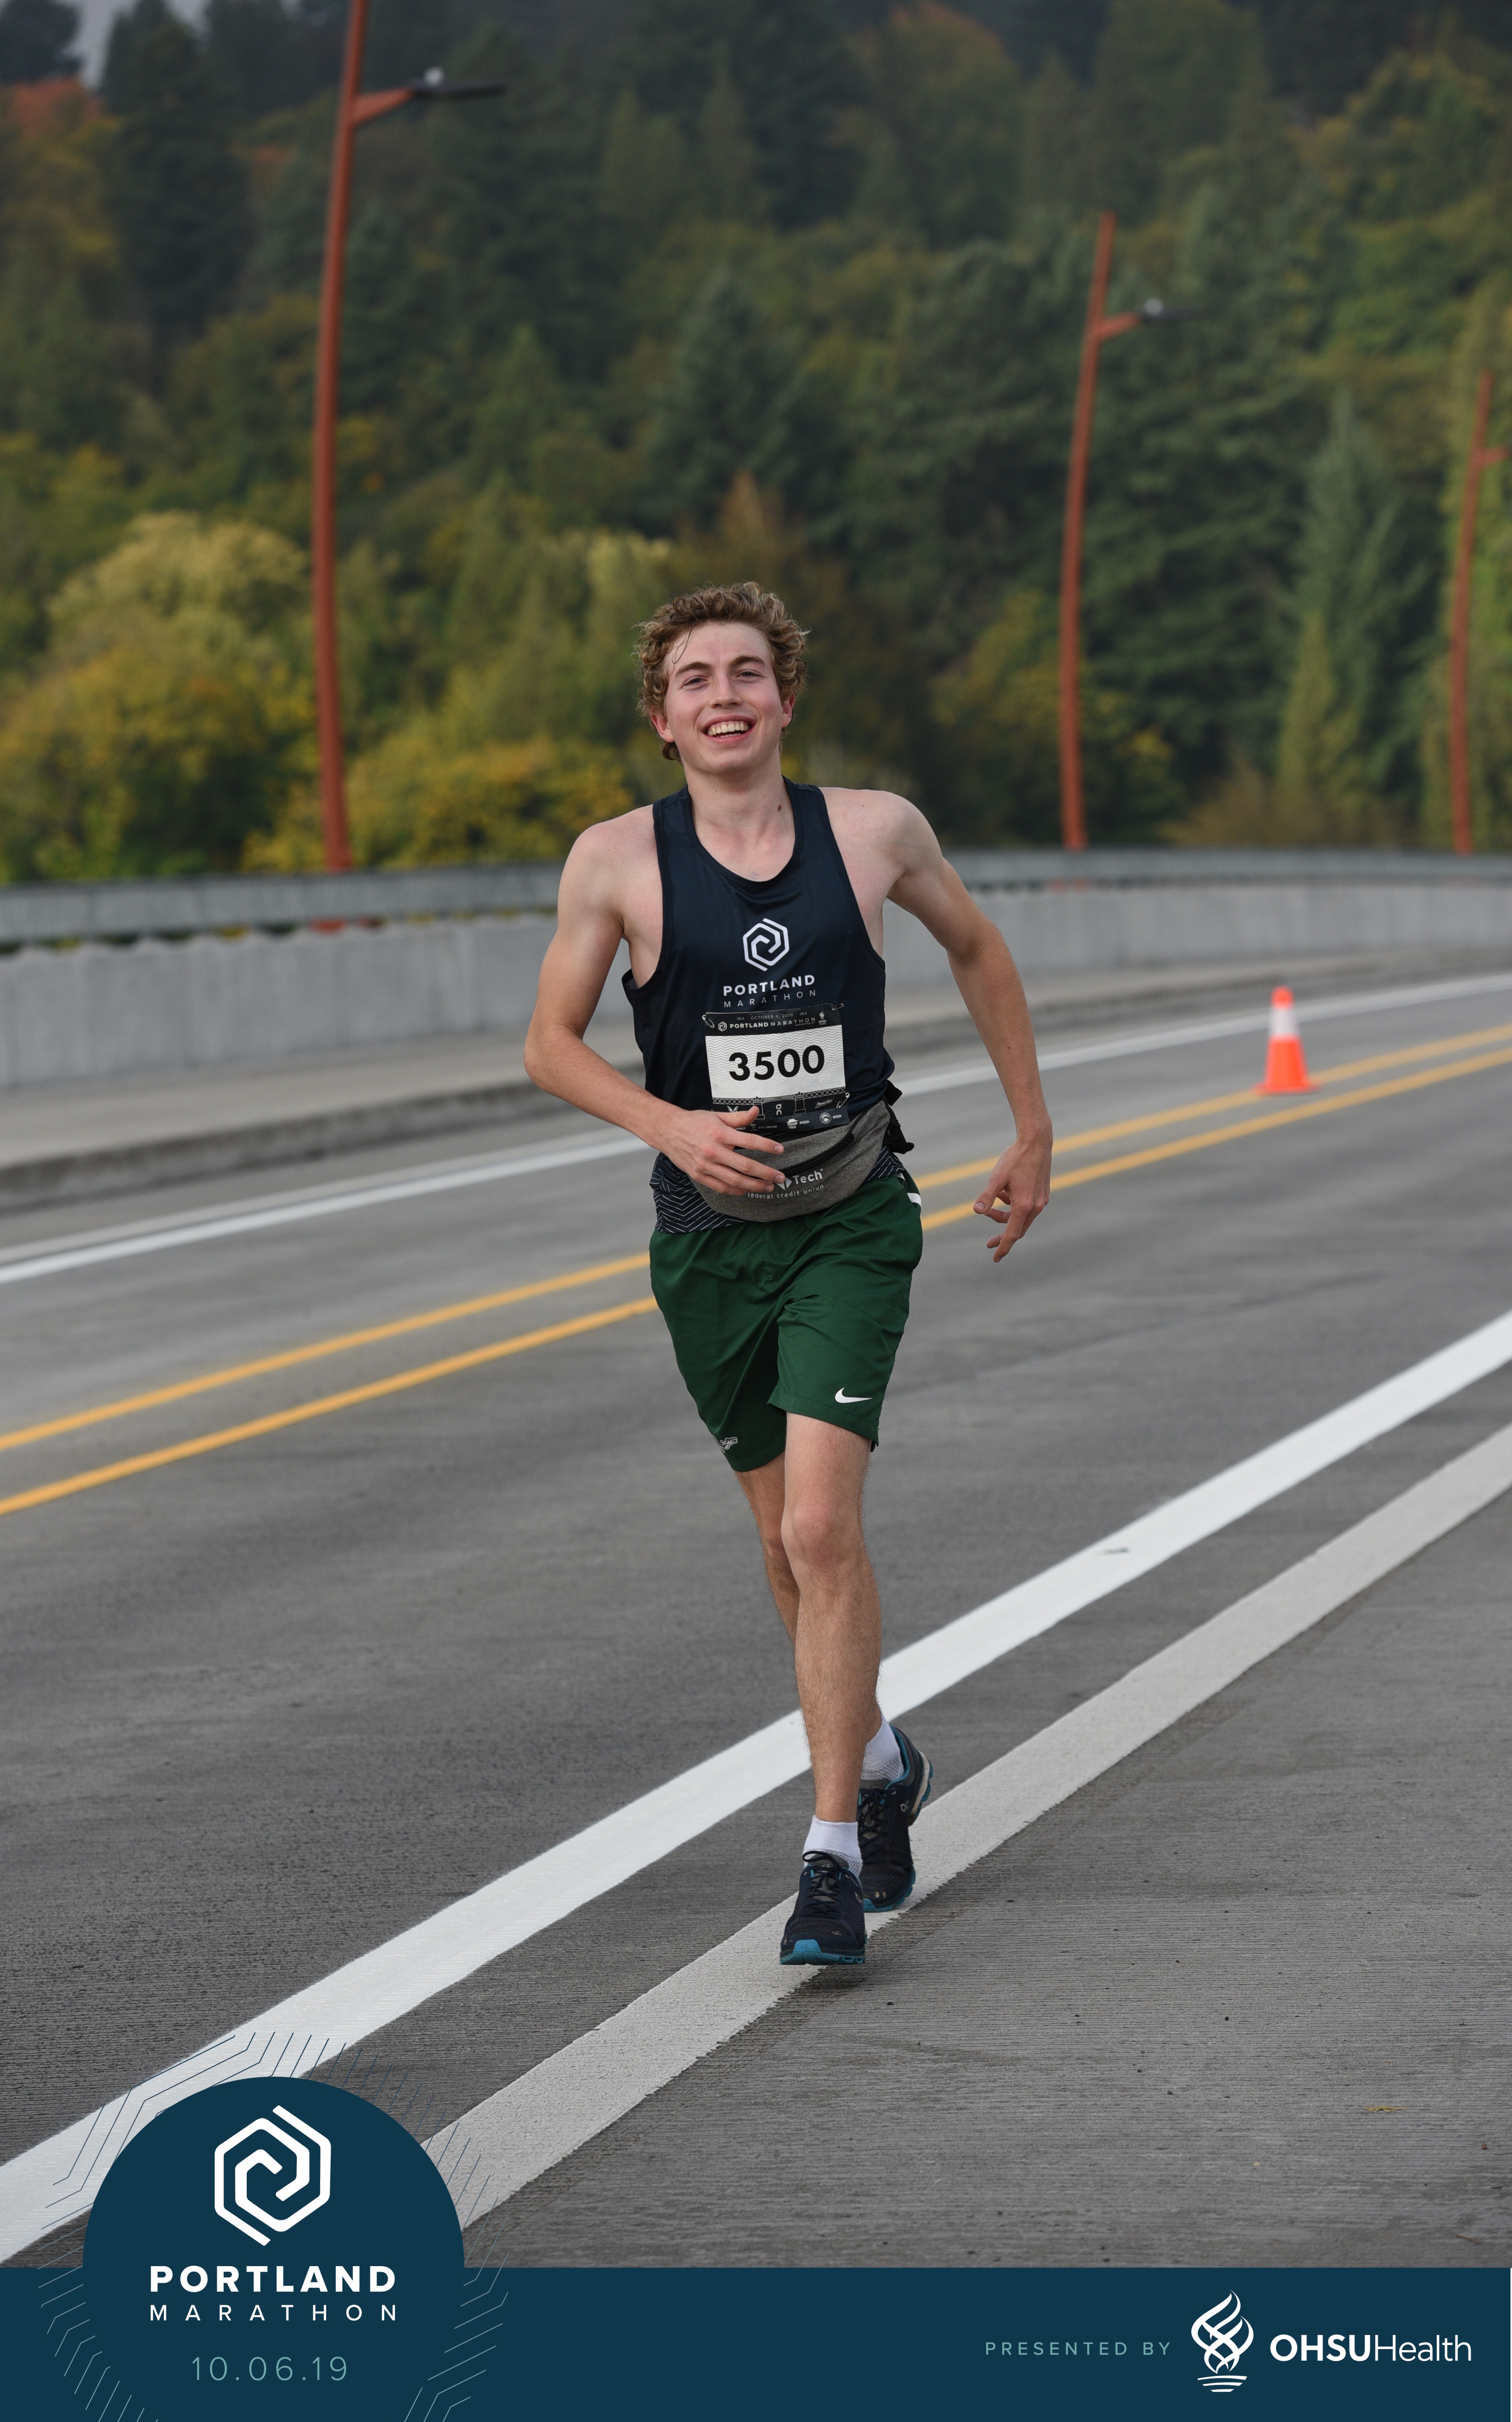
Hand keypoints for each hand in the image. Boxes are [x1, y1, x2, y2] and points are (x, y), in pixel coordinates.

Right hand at [662, 1104, 785, 1194]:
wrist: (667, 1130)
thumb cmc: (693, 1122)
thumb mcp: (717, 1115)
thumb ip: (738, 1117)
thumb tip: (755, 1111)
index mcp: (720, 1134)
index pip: (750, 1141)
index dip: (767, 1147)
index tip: (780, 1150)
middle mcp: (713, 1151)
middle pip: (745, 1166)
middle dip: (766, 1173)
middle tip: (779, 1177)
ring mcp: (706, 1166)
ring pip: (735, 1181)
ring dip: (754, 1186)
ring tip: (768, 1187)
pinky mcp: (699, 1175)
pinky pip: (721, 1187)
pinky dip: (736, 1191)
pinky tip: (747, 1190)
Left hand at [973, 1127, 1051, 1261]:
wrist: (1037, 1142)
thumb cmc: (1016, 1158)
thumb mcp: (997, 1177)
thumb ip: (987, 1196)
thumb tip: (977, 1211)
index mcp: (1023, 1206)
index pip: (1012, 1235)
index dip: (1003, 1247)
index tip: (995, 1258)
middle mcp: (1035, 1206)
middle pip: (1017, 1230)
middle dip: (1002, 1236)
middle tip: (988, 1244)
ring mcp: (1041, 1201)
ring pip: (1021, 1218)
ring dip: (1005, 1216)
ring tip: (992, 1204)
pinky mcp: (1043, 1194)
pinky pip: (1026, 1208)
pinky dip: (1013, 1206)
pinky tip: (1005, 1194)